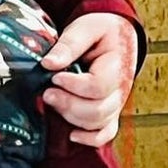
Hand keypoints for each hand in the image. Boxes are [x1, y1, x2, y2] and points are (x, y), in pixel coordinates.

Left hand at [39, 12, 137, 146]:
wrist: (116, 35)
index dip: (73, 85)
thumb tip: (48, 64)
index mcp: (118, 65)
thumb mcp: (85, 28)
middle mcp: (121, 89)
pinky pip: (105, 134)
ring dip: (71, 117)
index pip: (98, 86)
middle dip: (68, 104)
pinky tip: (71, 134)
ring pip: (98, 123)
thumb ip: (69, 45)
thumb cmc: (100, 31)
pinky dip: (89, 138)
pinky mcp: (109, 112)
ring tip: (52, 100)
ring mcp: (116, 103)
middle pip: (98, 110)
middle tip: (47, 92)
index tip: (54, 76)